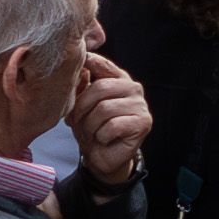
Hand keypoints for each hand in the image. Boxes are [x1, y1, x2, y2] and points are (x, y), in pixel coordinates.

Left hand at [75, 52, 150, 187]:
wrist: (101, 156)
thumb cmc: (91, 128)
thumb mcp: (80, 104)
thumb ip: (81, 84)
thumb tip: (81, 67)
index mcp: (117, 78)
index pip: (101, 63)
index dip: (86, 62)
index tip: (74, 67)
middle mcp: (132, 87)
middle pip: (100, 88)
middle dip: (82, 108)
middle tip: (77, 121)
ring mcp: (140, 104)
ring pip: (104, 109)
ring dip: (91, 125)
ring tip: (92, 132)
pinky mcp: (143, 122)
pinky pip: (113, 126)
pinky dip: (102, 136)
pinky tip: (105, 139)